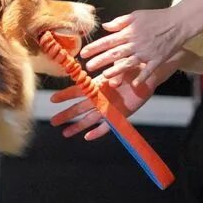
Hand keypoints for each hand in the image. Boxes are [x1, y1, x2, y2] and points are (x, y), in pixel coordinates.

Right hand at [49, 53, 184, 139]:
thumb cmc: (134, 67)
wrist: (149, 75)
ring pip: (89, 119)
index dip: (66, 95)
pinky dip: (98, 132)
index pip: (79, 90)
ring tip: (64, 134)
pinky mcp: (120, 115)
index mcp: (99, 84)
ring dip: (77, 126)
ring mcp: (110, 108)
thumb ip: (117, 73)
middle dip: (66, 114)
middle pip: (80, 108)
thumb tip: (112, 83)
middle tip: (53, 121)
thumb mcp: (124, 66)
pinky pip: (108, 126)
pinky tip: (87, 137)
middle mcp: (101, 97)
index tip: (53, 99)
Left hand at [79, 7, 184, 88]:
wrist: (178, 22)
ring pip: (129, 63)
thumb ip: (120, 22)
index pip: (108, 40)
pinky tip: (133, 84)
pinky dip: (141, 77)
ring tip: (104, 76)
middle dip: (100, 60)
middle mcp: (136, 43)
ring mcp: (147, 52)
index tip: (83, 53)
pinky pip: (148, 70)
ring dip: (116, 70)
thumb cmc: (156, 17)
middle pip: (115, 53)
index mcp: (129, 32)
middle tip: (88, 67)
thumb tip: (105, 27)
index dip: (95, 47)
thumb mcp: (136, 15)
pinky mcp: (157, 59)